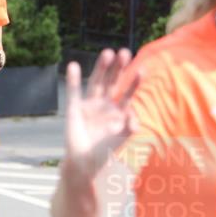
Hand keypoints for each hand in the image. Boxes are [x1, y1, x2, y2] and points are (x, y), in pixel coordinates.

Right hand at [63, 49, 139, 178]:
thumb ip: (129, 128)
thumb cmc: (105, 152)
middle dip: (118, 68)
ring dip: (101, 68)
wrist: (85, 164)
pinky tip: (73, 66)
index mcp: (118, 112)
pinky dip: (73, 80)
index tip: (141, 69)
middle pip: (113, 82)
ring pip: (96, 83)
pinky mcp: (74, 109)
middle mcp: (105, 105)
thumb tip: (133, 117)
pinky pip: (74, 92)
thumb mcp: (122, 140)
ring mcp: (89, 105)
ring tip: (107, 53)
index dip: (134, 82)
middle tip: (124, 52)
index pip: (128, 92)